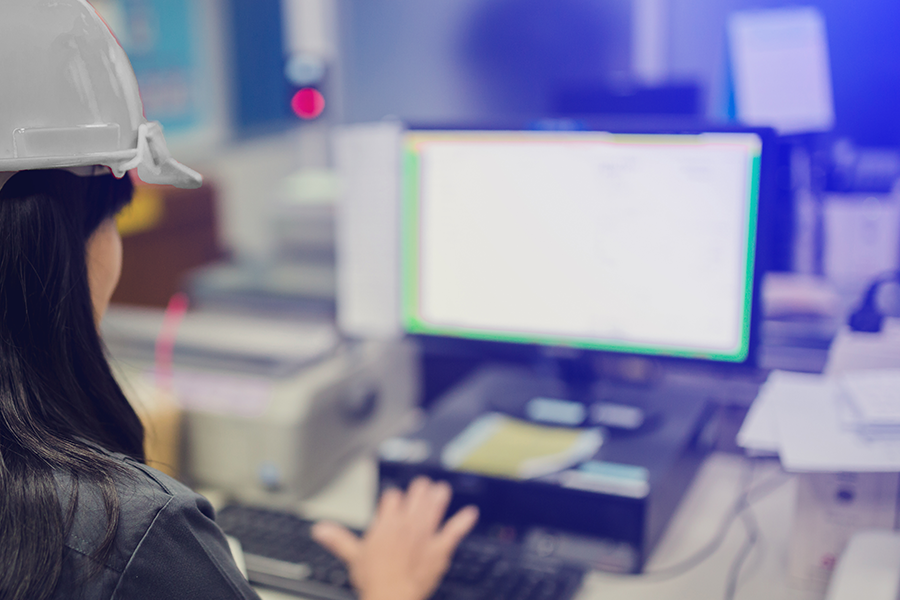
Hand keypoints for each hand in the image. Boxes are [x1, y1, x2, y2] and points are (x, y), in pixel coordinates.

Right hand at [311, 477, 478, 599]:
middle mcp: (409, 524)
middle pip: (416, 498)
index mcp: (388, 522)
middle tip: (422, 484)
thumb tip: (320, 529)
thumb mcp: (353, 556)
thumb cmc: (374, 578)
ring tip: (442, 489)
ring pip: (434, 509)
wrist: (393, 595)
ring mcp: (426, 535)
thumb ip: (338, 539)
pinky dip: (463, 521)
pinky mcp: (440, 548)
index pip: (391, 498)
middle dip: (419, 490)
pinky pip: (454, 531)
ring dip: (439, 498)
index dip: (392, 498)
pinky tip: (471, 513)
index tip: (392, 499)